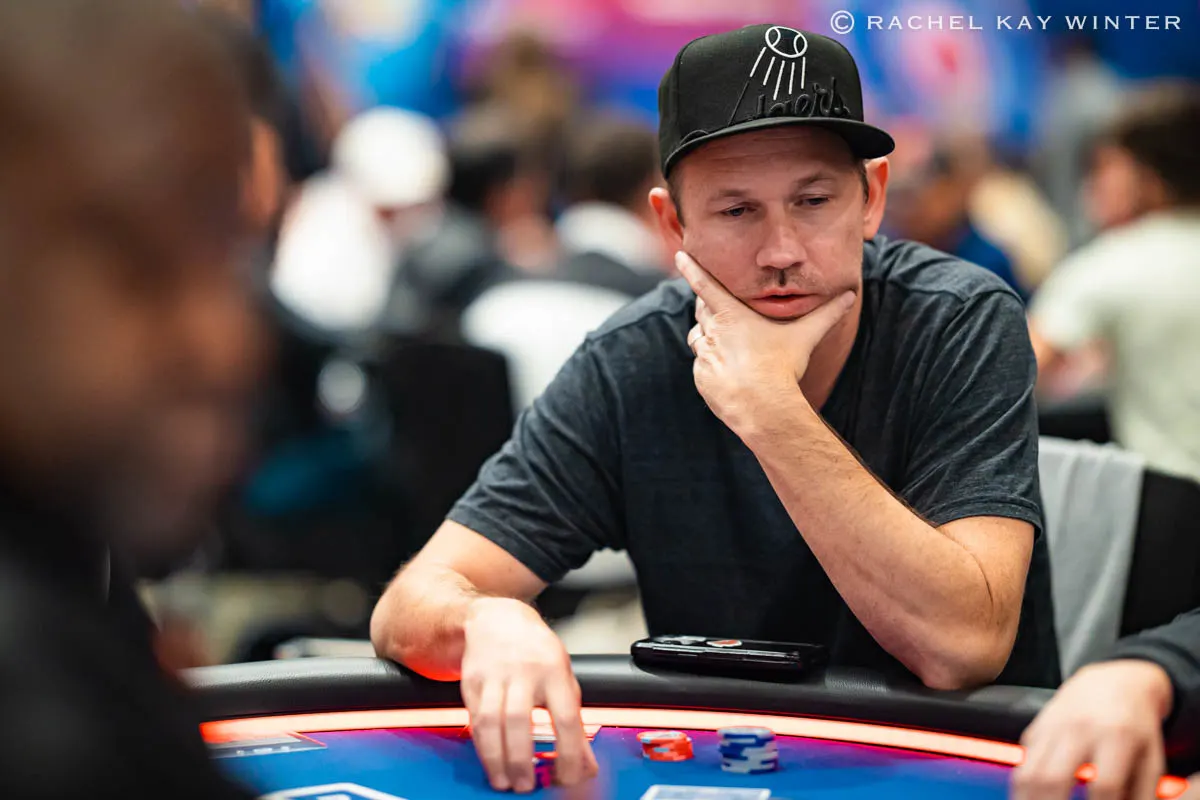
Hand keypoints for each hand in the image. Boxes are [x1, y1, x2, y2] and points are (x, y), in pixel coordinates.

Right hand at [461, 597, 598, 792]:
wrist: (497, 619)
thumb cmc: (536, 652)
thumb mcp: (564, 678)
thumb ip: (575, 722)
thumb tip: (586, 765)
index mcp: (554, 670)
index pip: (564, 716)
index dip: (568, 752)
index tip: (567, 777)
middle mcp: (523, 671)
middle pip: (519, 719)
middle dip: (521, 759)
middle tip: (526, 786)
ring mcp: (494, 675)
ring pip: (490, 721)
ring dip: (496, 758)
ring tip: (504, 781)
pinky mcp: (471, 682)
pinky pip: (474, 719)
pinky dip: (481, 745)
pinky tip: (490, 761)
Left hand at [676, 251, 854, 432]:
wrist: (763, 406)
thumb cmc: (782, 367)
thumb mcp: (805, 336)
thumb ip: (827, 315)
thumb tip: (850, 296)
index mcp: (731, 315)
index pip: (705, 285)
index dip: (691, 268)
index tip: (679, 255)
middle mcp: (713, 332)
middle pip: (703, 311)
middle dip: (709, 308)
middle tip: (722, 313)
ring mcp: (704, 356)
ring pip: (699, 338)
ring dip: (709, 338)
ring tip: (730, 348)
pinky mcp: (701, 377)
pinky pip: (702, 366)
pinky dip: (711, 366)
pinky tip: (730, 374)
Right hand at [1011, 660, 1173, 799]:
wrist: (1113, 681)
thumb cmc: (1136, 724)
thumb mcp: (1151, 756)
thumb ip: (1142, 791)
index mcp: (1116, 735)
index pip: (1105, 785)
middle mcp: (1079, 728)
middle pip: (1053, 777)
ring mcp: (1053, 725)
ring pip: (1029, 769)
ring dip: (1027, 797)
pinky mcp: (1037, 726)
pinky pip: (1023, 759)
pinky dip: (1023, 783)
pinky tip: (1031, 796)